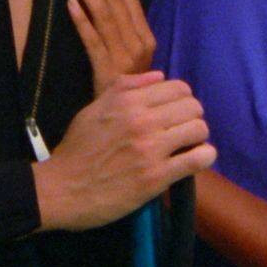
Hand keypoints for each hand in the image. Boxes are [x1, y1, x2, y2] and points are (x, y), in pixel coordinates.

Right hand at [33, 72, 215, 230]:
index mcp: (127, 101)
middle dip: (192, 116)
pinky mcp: (157, 177)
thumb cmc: (77, 149)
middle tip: (182, 129)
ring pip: (199, 129)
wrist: (62, 189)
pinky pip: (198, 159)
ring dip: (198, 137)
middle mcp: (142, 120)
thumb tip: (159, 76)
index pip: (178, 88)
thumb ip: (125, 88)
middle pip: (193, 107)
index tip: (176, 111)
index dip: (182, 98)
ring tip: (187, 145)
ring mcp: (151, 149)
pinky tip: (196, 159)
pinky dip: (204, 157)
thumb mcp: (93, 109)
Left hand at [65, 0, 154, 95]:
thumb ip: (124, 27)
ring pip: (103, 14)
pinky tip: (71, 2)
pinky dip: (82, 20)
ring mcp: (123, 55)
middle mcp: (137, 41)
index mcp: (144, 34)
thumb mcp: (132, 54)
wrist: (133, 122)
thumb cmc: (129, 85)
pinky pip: (92, 41)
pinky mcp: (106, 70)